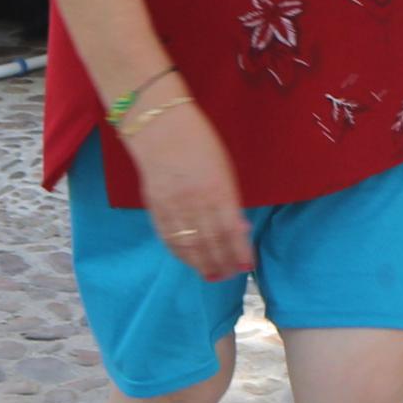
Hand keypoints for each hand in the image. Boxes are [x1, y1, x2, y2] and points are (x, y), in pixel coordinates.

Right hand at [123, 95, 254, 280]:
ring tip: (213, 275)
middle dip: (223, 263)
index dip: (239, 252)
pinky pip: (168, 238)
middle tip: (231, 274)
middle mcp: (196, 203)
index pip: (231, 231)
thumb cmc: (199, 142)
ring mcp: (173, 207)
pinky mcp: (155, 207)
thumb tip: (238, 229)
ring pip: (189, 246)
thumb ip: (230, 200)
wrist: (160, 127)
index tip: (247, 265)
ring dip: (203, 264)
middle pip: (211, 243)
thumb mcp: (223, 168)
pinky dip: (180, 253)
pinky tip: (190, 261)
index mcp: (218, 191)